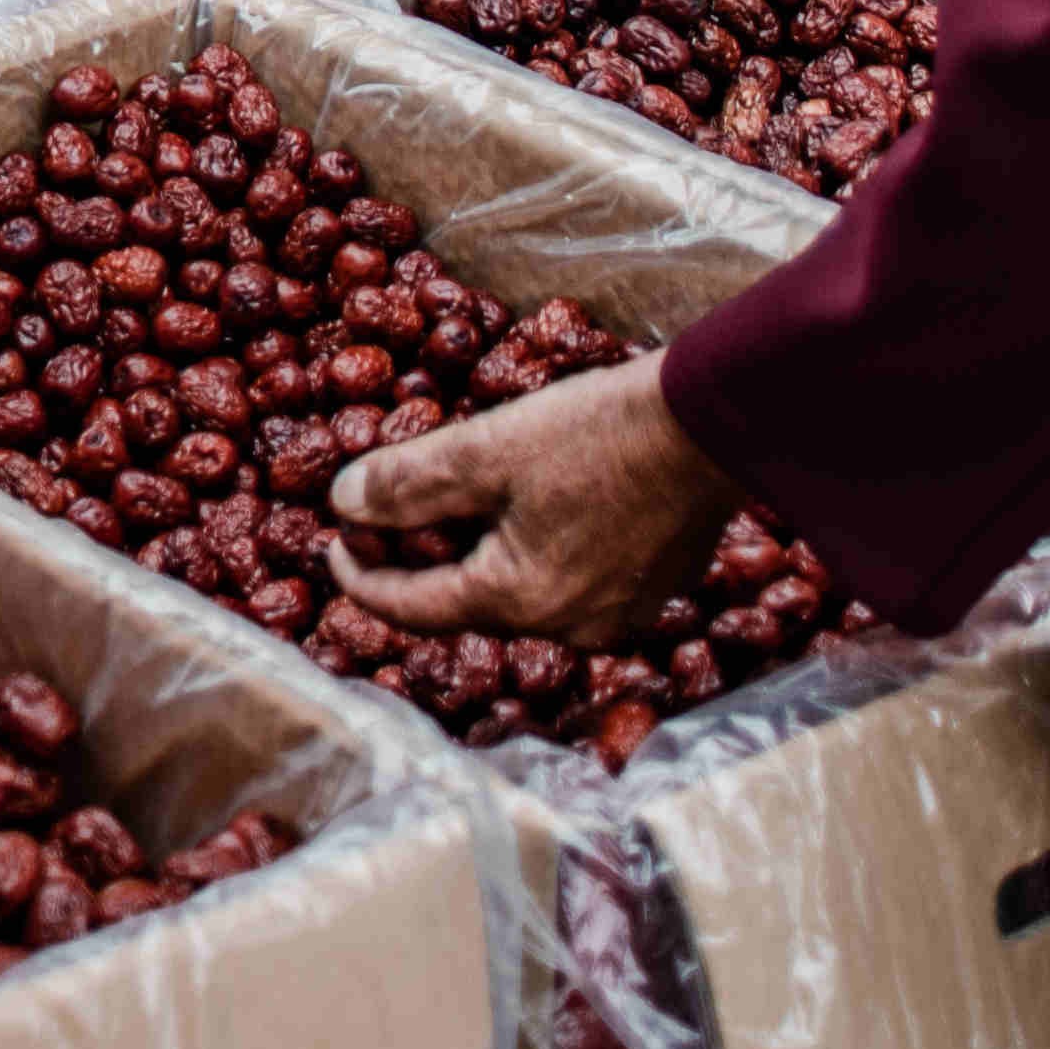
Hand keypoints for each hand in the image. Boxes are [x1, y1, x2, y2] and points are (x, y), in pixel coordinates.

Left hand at [326, 361, 733, 644]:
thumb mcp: (486, 449)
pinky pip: (570, 582)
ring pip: (520, 596)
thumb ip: (408, 483)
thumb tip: (343, 503)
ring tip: (449, 515)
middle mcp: (568, 627)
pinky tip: (525, 513)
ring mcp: (618, 614)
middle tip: (384, 524)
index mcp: (518, 601)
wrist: (716, 421)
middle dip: (420, 566)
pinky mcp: (653, 588)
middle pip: (468, 605)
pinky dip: (531, 555)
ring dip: (478, 560)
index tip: (333, 546)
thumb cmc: (598, 433)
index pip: (413, 607)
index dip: (363, 576)